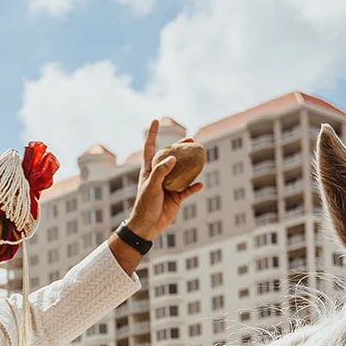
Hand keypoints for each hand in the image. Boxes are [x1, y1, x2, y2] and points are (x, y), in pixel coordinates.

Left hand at [124, 120, 202, 240]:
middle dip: (180, 147)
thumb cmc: (145, 205)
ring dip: (191, 164)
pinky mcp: (177, 198)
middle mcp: (160, 175)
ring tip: (200, 155)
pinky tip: (201, 184)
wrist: (148, 226)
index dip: (152, 134)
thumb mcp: (151, 186)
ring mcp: (169, 186)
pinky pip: (188, 190)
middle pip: (171, 157)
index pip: (150, 148)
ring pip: (182, 171)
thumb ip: (161, 171)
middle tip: (191, 140)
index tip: (156, 120)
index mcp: (149, 170)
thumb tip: (173, 157)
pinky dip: (194, 187)